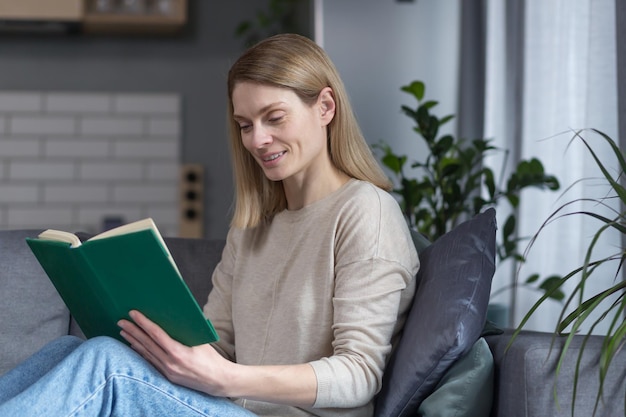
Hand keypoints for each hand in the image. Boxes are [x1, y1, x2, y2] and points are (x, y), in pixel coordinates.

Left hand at [119, 310, 317, 405]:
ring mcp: (167, 371)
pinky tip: (135, 347)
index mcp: (178, 352)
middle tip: (121, 321)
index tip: (133, 314)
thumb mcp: (200, 341)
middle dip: (133, 331)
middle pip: (147, 344)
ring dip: (134, 341)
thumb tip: (174, 317)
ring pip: (146, 353)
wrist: (218, 381)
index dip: (143, 323)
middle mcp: (170, 363)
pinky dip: (141, 353)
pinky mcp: (168, 377)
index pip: (156, 334)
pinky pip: (150, 362)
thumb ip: (185, 331)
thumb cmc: (212, 358)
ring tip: (124, 332)